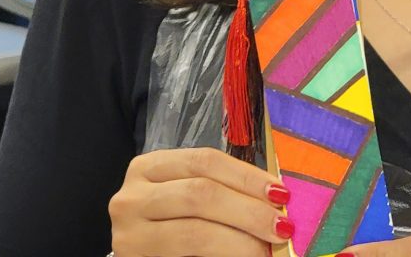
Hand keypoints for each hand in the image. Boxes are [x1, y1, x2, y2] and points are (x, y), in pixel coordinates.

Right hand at [108, 147, 294, 256]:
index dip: (247, 177)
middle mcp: (131, 198)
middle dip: (248, 211)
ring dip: (240, 242)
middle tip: (281, 228)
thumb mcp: (188, 196)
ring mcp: (128, 236)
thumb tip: (276, 200)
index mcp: (148, 167)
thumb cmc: (171, 222)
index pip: (205, 161)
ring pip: (195, 233)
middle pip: (200, 195)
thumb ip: (224, 192)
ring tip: (267, 249)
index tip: (281, 194)